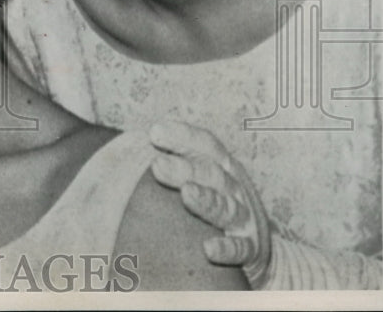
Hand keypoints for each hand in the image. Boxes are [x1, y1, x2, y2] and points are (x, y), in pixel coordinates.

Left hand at [149, 120, 271, 287]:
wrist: (259, 248)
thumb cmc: (216, 203)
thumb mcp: (204, 177)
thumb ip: (174, 162)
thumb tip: (123, 150)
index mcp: (222, 166)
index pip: (205, 145)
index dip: (183, 136)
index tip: (155, 132)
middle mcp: (234, 188)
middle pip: (211, 173)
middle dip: (185, 168)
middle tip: (157, 165)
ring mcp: (244, 218)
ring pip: (226, 207)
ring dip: (207, 201)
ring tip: (187, 194)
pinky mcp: (250, 249)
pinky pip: (240, 249)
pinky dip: (227, 248)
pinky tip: (208, 249)